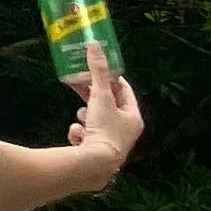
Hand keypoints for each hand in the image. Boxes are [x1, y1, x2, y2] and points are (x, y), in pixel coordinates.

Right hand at [68, 40, 142, 185]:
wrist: (96, 165)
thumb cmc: (105, 129)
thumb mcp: (100, 97)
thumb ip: (96, 71)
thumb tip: (95, 45)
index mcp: (133, 117)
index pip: (125, 92)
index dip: (112, 78)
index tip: (99, 69)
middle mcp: (126, 131)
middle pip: (109, 106)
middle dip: (93, 97)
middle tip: (80, 84)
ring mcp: (112, 143)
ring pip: (96, 121)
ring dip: (86, 117)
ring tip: (81, 119)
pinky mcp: (98, 154)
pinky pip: (87, 136)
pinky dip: (80, 134)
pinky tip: (77, 136)